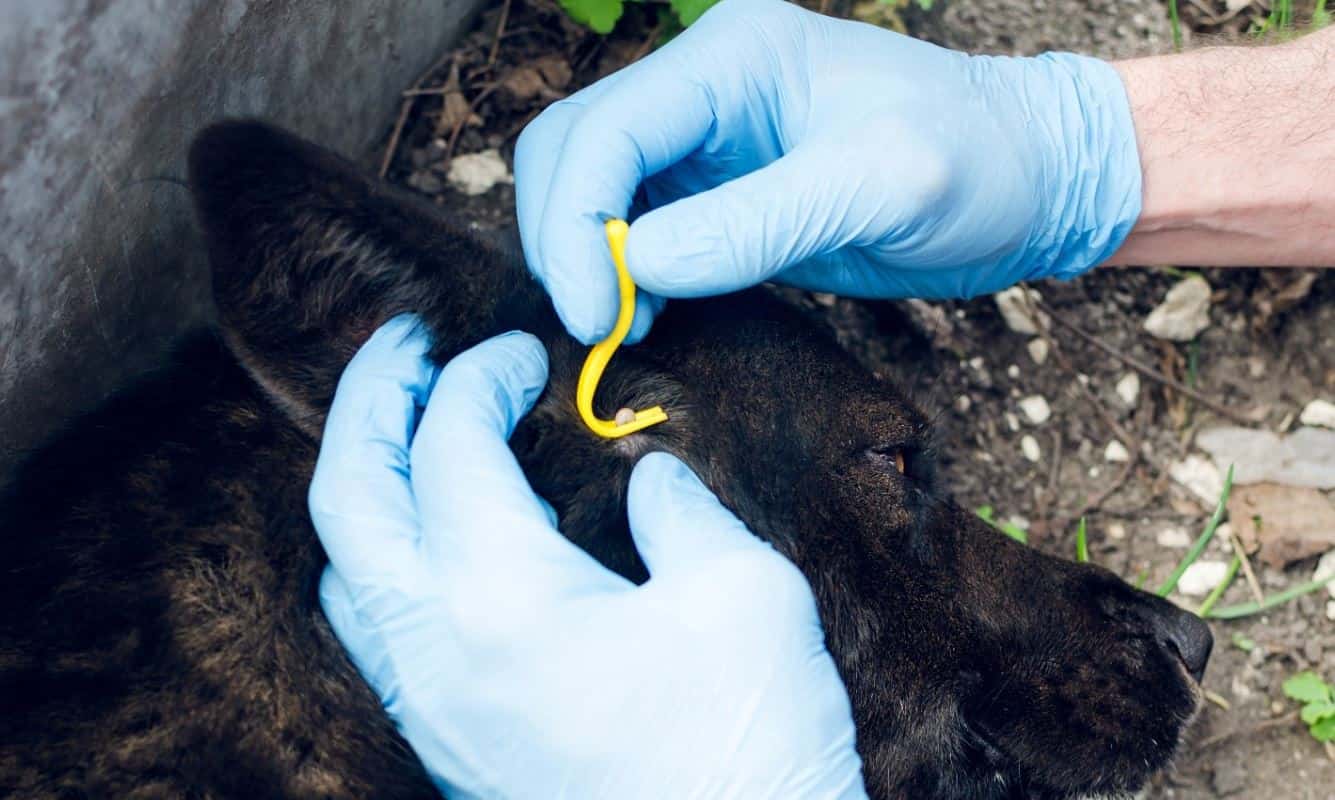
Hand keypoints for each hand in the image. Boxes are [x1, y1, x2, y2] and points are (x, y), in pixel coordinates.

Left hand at [310, 316, 866, 798]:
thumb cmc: (750, 750)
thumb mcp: (744, 594)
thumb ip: (681, 513)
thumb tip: (645, 479)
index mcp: (500, 599)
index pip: (449, 448)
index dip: (479, 376)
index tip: (521, 350)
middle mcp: (436, 656)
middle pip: (348, 499)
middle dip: (368, 404)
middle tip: (405, 347)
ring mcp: (434, 712)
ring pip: (348, 574)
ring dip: (370, 486)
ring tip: (415, 435)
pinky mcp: (454, 750)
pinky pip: (381, 634)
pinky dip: (392, 560)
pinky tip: (446, 545)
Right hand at [514, 0, 1141, 342]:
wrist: (1024, 180)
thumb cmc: (977, 163)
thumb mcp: (882, 187)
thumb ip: (760, 222)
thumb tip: (639, 269)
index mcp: (733, 55)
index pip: (605, 128)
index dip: (577, 224)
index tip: (595, 317)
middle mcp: (703, 85)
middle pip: (572, 150)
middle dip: (564, 241)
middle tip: (599, 330)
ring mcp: (705, 137)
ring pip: (589, 188)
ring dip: (584, 259)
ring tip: (622, 330)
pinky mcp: (716, 189)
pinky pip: (633, 226)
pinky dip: (621, 275)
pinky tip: (649, 318)